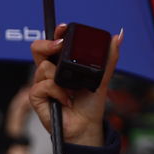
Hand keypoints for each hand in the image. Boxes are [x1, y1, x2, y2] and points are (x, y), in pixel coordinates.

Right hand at [27, 25, 121, 145]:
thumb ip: (108, 58)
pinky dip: (57, 92)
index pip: (54, 43)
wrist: (86, 126)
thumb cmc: (90, 104)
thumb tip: (117, 37)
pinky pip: (42, 86)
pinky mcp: (37, 97)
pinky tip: (66, 100)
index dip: (56, 33)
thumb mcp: (102, 78)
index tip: (64, 28)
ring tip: (71, 91)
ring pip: (43, 67)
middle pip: (38, 49)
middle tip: (59, 46)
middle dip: (47, 44)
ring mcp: (42, 84)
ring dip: (60, 78)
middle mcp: (50, 72)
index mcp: (62, 64)